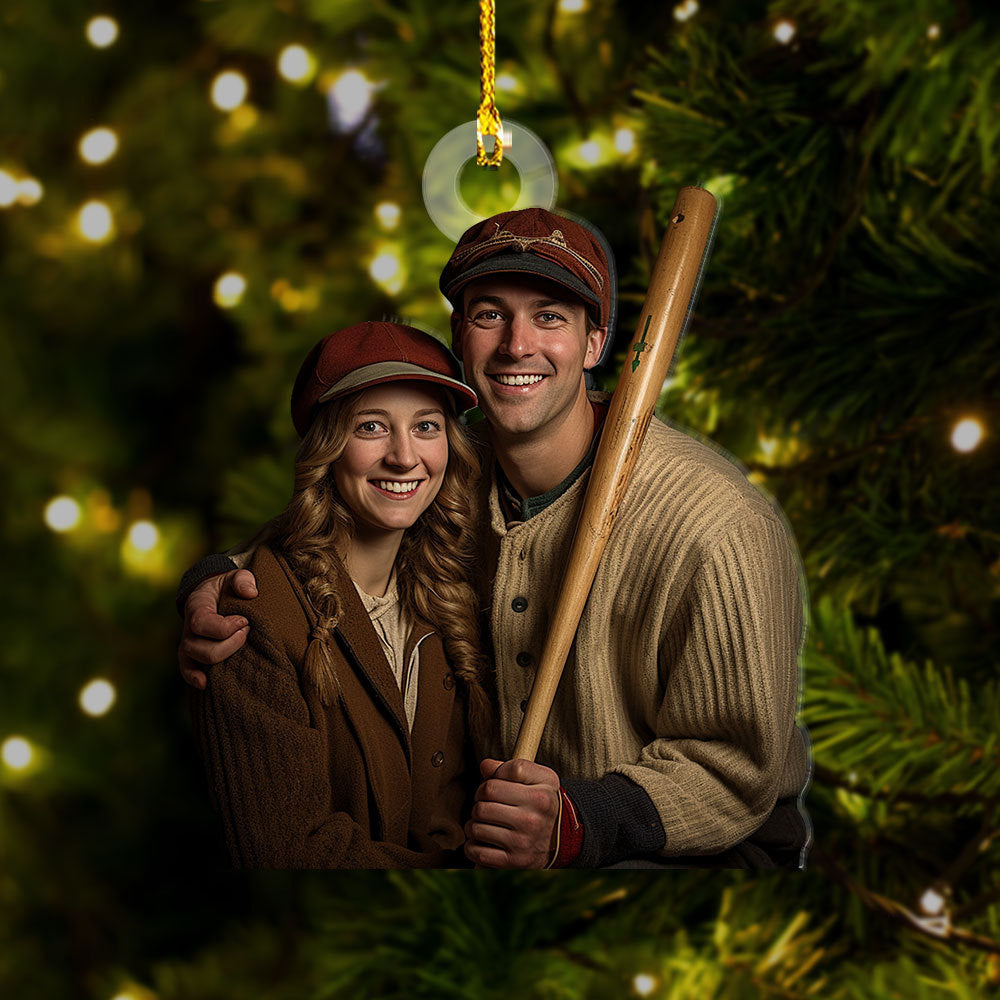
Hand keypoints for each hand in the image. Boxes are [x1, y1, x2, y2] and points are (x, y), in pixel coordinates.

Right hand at [178, 569, 257, 689]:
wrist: (213, 594)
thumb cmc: (226, 587)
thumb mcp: (235, 576)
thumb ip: (243, 579)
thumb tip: (251, 593)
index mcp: (197, 607)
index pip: (203, 623)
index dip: (225, 627)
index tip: (245, 621)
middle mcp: (188, 628)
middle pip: (201, 648)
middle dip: (230, 644)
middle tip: (247, 631)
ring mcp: (189, 643)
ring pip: (197, 660)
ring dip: (223, 656)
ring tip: (242, 644)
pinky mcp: (192, 654)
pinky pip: (186, 670)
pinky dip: (194, 678)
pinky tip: (207, 684)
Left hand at [464, 758, 560, 868]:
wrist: (560, 840)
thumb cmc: (543, 803)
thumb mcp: (540, 779)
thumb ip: (513, 768)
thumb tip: (485, 766)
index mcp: (540, 794)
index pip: (496, 779)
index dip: (490, 780)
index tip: (495, 787)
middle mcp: (532, 819)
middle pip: (483, 801)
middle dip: (479, 801)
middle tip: (487, 805)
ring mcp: (522, 842)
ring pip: (475, 827)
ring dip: (473, 825)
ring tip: (484, 823)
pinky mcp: (512, 862)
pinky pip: (477, 852)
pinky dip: (472, 846)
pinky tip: (481, 841)